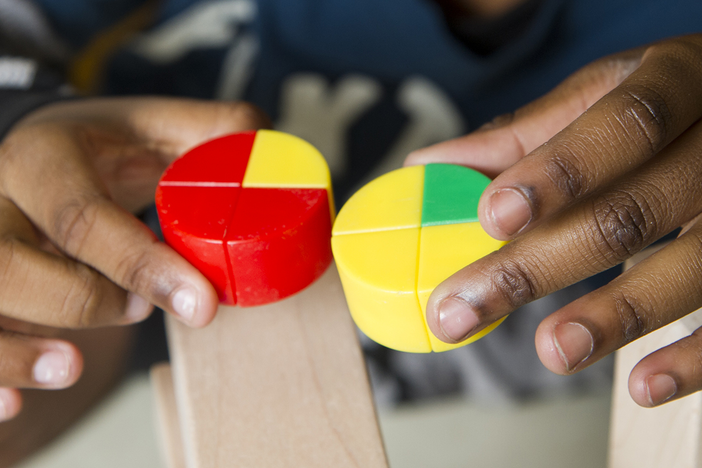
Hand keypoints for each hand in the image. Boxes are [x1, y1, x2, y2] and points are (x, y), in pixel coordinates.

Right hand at [0, 97, 268, 420]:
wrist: (46, 154)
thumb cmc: (105, 148)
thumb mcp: (156, 125)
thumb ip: (215, 131)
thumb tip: (271, 149)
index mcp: (44, 158)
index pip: (82, 217)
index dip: (142, 266)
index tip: (199, 304)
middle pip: (9, 269)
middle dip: (82, 305)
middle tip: (137, 313)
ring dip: (22, 353)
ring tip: (71, 365)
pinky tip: (14, 401)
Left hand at [406, 34, 701, 406]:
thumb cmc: (660, 107)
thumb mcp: (600, 98)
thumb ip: (520, 136)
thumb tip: (429, 163)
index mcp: (675, 83)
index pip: (623, 127)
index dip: (559, 173)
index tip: (491, 218)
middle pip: (633, 211)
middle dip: (538, 267)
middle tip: (462, 309)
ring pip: (692, 266)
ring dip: (617, 316)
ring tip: (554, 350)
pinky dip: (694, 357)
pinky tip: (646, 384)